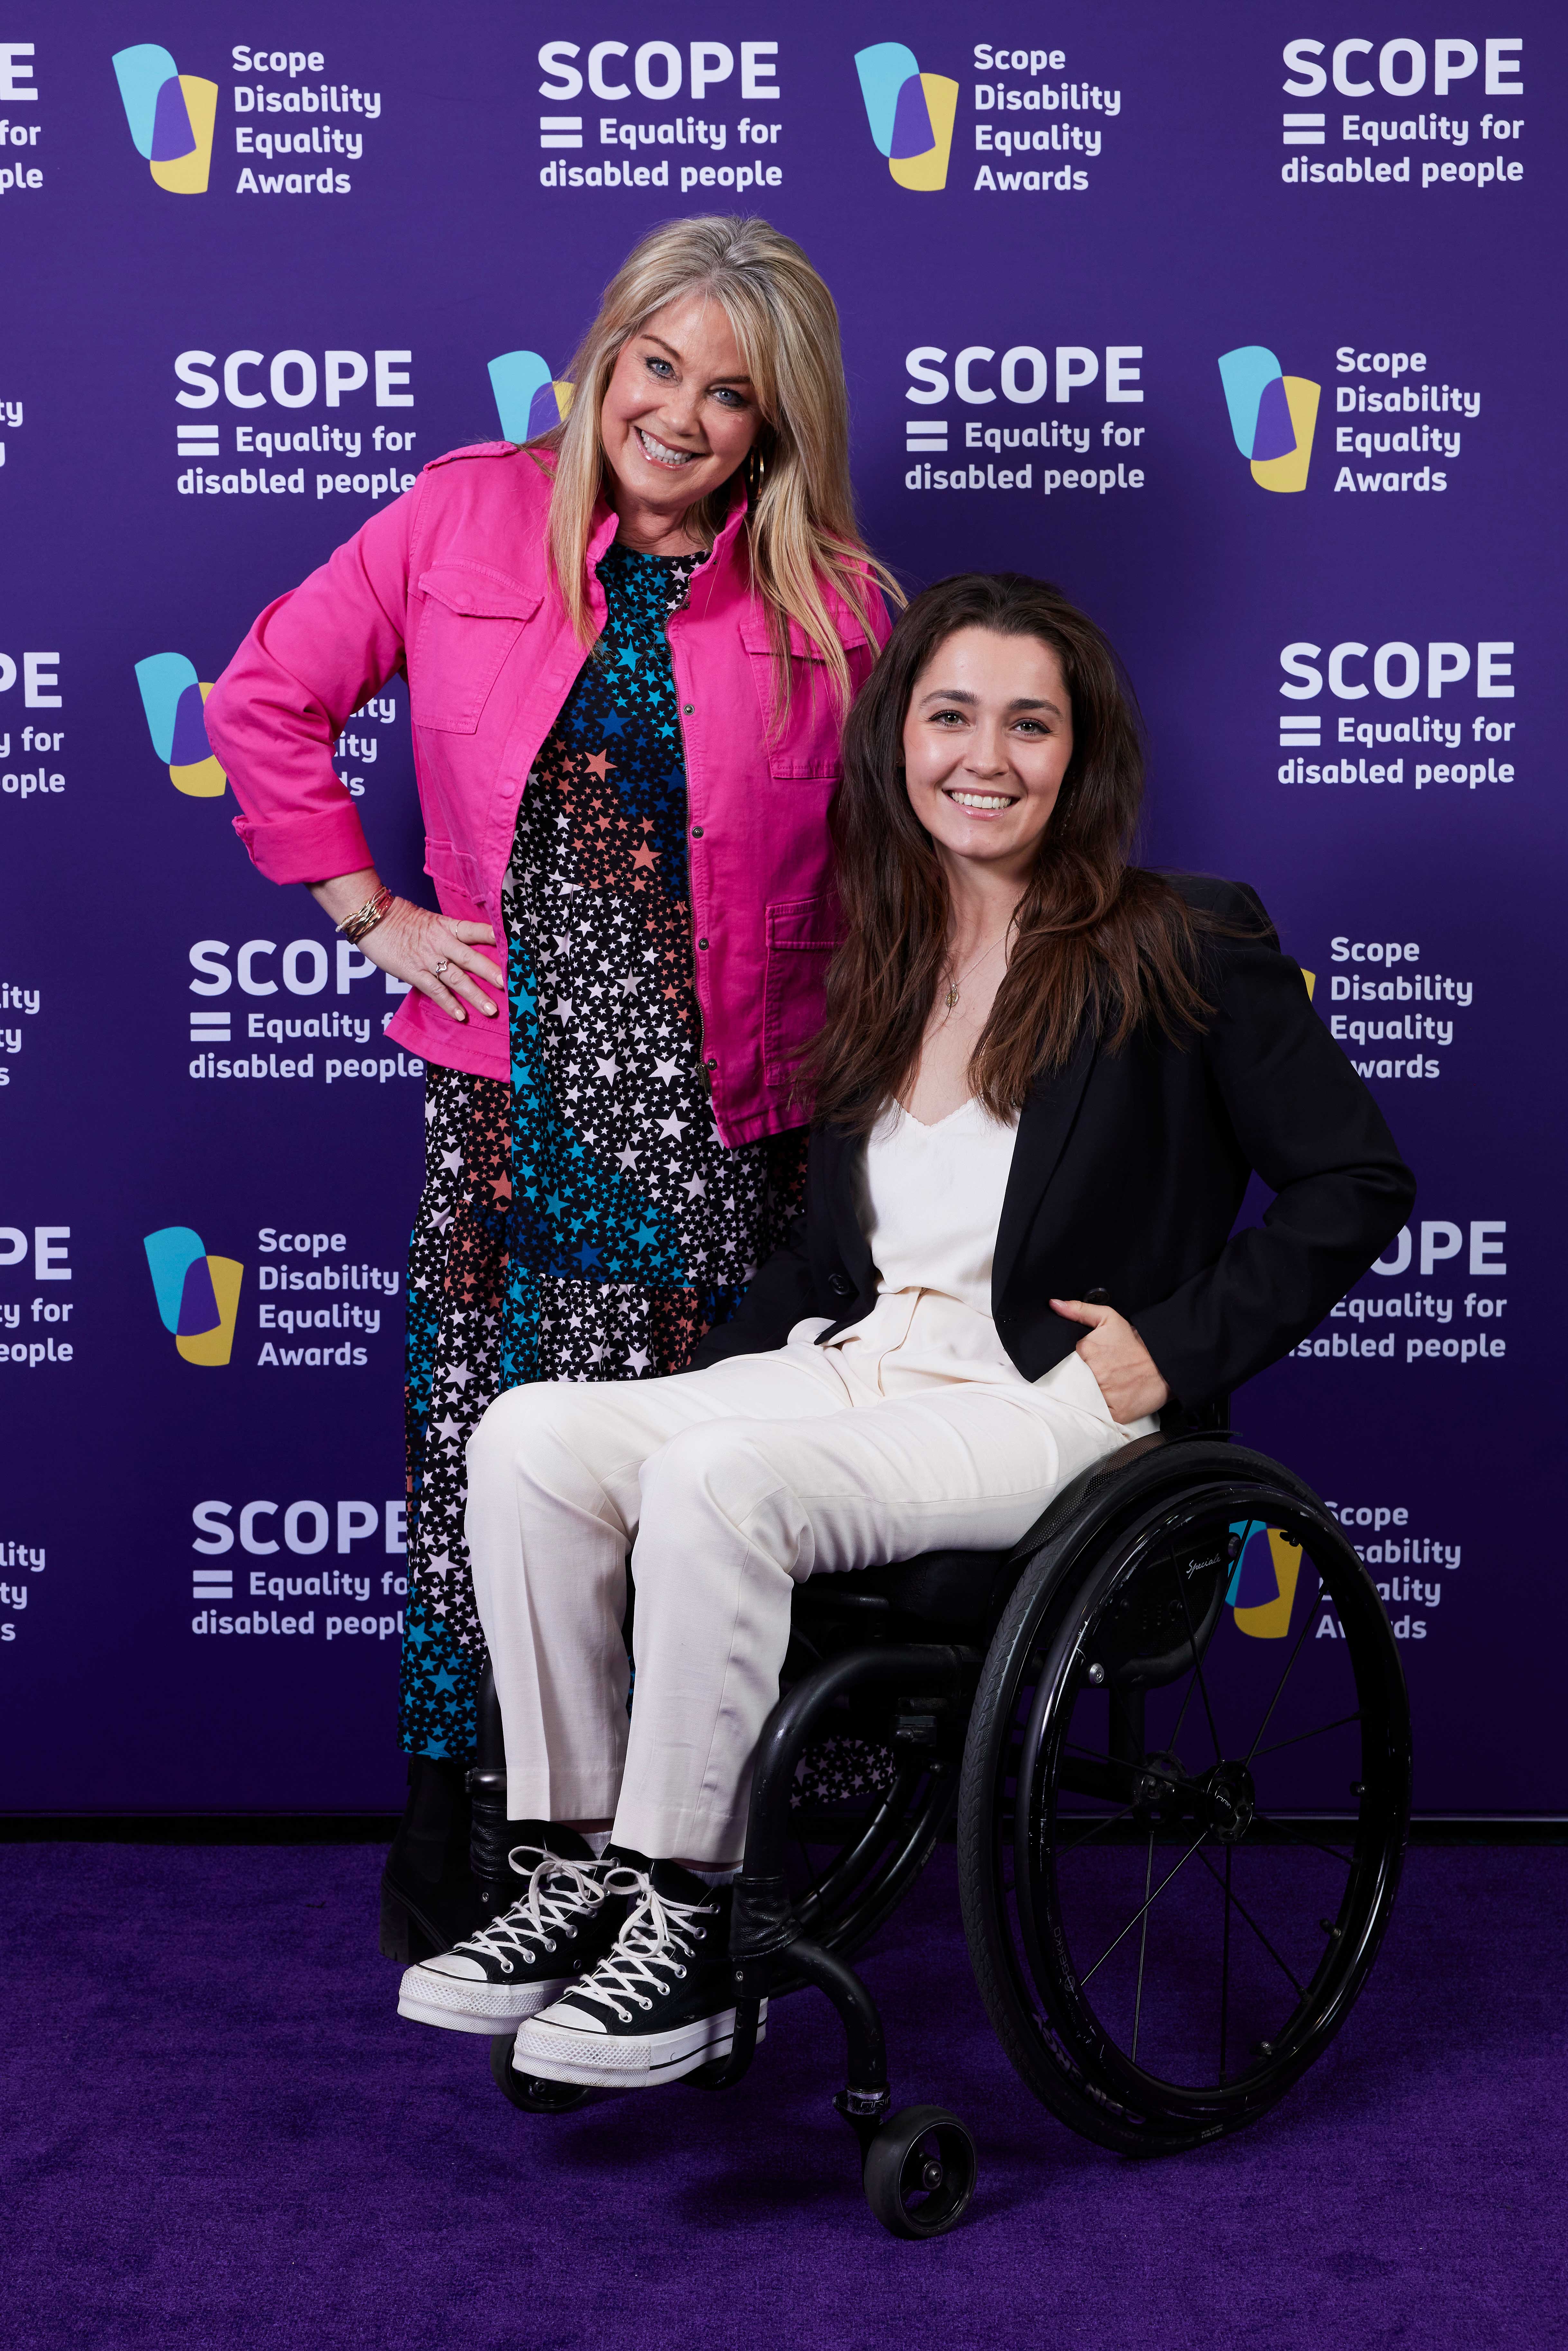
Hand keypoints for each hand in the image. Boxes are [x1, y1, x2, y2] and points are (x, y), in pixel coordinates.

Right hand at [307, 870, 503, 1023]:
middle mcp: (441, 942)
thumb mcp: (431, 922)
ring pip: (456, 978)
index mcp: (447, 926)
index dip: (495, 938)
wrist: (372, 920)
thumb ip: (450, 935)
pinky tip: (461, 1016)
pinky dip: (448, 1004)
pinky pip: (435, 990)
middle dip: (491, 972)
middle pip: (471, 957)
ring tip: (491, 1010)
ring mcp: (428, 958)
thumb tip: (472, 948)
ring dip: (475, 995)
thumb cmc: (401, 920)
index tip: (516, 946)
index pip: (476, 930)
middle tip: (510, 985)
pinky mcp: (414, 972)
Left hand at [1050, 1297, 1169, 1423]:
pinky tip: (1106, 1402)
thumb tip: (1055, 1304)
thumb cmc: (1134, 1342)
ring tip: (1099, 1388)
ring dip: (1086, 1396)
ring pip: (1082, 1400)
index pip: (1063, 1361)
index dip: (1069, 1364)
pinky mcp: (1115, 1413)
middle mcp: (1093, 1373)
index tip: (1079, 1364)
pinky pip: (1097, 1414)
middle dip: (1077, 1380)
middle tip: (1092, 1376)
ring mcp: (1104, 1394)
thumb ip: (1079, 1310)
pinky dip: (1098, 1411)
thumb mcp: (1108, 1318)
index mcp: (1086, 1349)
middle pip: (1071, 1381)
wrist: (1164, 1362)